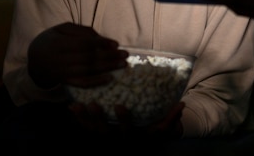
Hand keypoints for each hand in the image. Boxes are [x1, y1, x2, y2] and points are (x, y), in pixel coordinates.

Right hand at [28, 22, 127, 88]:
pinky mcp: (65, 82)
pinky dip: (96, 82)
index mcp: (58, 43)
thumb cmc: (52, 40)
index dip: (101, 44)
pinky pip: (81, 83)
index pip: (83, 44)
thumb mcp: (62, 29)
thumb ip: (81, 31)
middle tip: (126, 55)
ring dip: (107, 68)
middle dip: (109, 57)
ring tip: (123, 64)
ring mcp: (62, 73)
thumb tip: (101, 38)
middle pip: (88, 58)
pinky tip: (109, 78)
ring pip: (87, 71)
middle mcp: (59, 59)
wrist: (35, 61)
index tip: (116, 44)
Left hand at [68, 101, 184, 137]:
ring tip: (77, 106)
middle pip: (105, 135)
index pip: (128, 132)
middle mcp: (118, 144)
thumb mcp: (163, 129)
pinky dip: (78, 122)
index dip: (123, 120)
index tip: (119, 106)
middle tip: (93, 104)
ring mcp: (106, 143)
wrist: (139, 149)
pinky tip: (71, 109)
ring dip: (84, 121)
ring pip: (92, 135)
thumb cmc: (152, 134)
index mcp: (134, 140)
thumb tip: (181, 105)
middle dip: (98, 120)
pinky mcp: (97, 140)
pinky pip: (85, 133)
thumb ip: (172, 119)